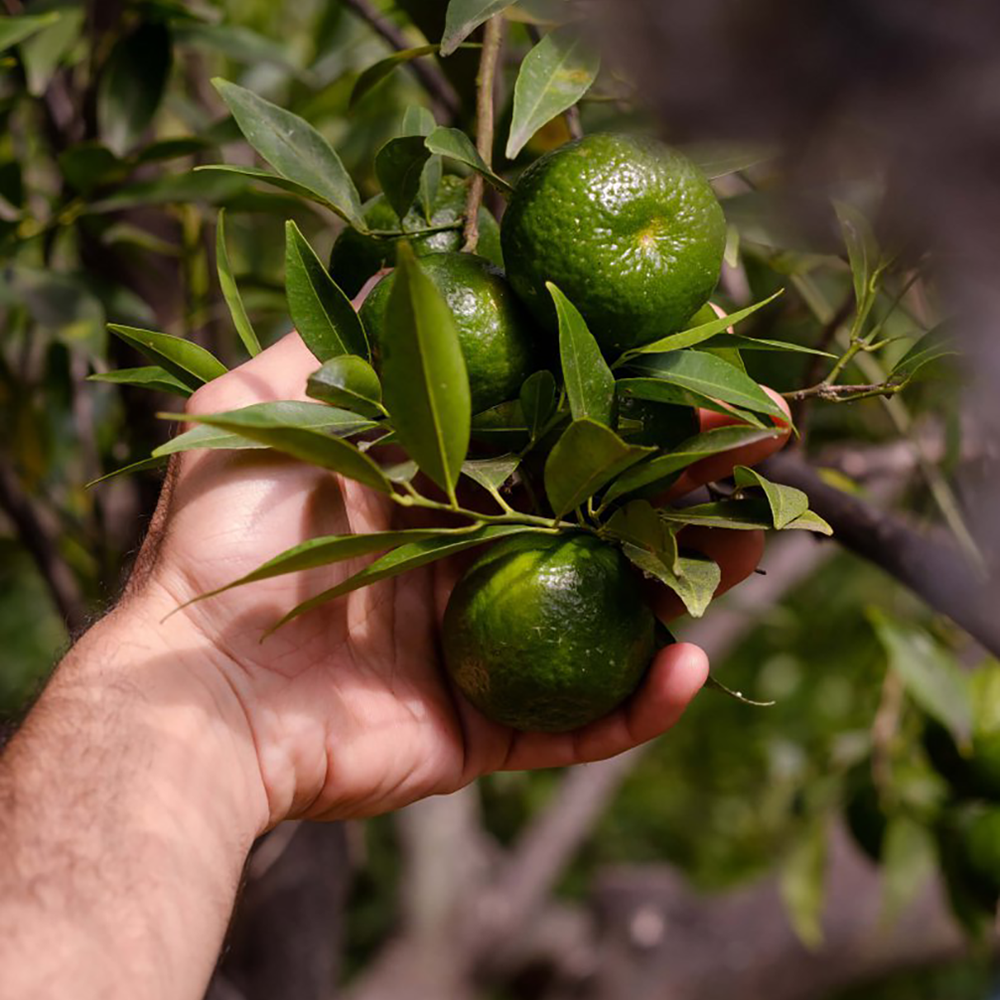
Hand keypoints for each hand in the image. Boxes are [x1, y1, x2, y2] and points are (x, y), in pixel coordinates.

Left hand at [140, 332, 789, 829]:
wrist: (193, 690)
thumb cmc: (221, 546)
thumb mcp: (258, 413)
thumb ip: (330, 348)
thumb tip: (393, 271)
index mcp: (439, 494)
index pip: (555, 445)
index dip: (625, 412)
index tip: (695, 377)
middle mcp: (475, 565)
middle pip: (603, 524)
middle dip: (687, 486)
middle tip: (760, 447)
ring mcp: (489, 653)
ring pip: (614, 618)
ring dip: (693, 585)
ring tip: (756, 545)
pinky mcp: (489, 730)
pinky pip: (585, 725)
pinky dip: (643, 705)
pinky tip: (691, 663)